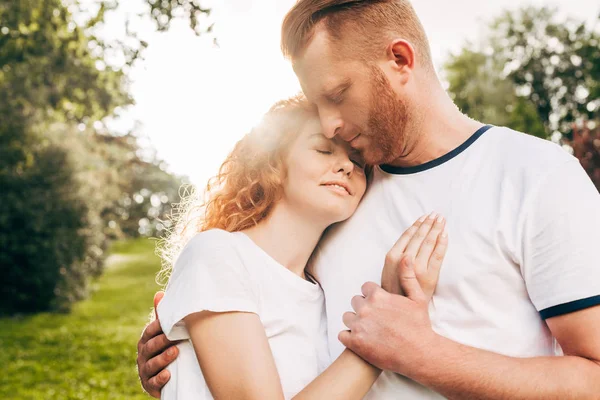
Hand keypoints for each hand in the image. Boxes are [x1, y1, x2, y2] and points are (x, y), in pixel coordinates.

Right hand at [137, 291, 179, 397]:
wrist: (166, 376)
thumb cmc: (166, 349)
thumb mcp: (163, 333)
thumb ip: (161, 317)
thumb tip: (159, 293)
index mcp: (145, 341)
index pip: (149, 332)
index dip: (157, 327)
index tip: (168, 322)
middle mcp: (142, 355)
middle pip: (149, 348)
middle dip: (161, 342)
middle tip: (174, 337)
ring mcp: (145, 371)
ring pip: (151, 365)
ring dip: (162, 358)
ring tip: (175, 352)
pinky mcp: (150, 385)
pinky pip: (153, 383)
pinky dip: (160, 379)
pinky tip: (168, 375)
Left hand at [340, 257, 441, 374]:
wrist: (419, 354)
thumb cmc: (420, 326)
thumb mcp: (418, 298)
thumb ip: (408, 277)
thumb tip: (406, 257)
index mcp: (378, 296)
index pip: (365, 288)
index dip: (372, 296)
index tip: (380, 305)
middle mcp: (366, 308)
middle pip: (355, 301)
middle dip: (364, 308)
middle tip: (376, 319)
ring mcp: (359, 325)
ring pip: (347, 317)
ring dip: (355, 322)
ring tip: (369, 330)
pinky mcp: (354, 342)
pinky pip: (342, 334)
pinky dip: (349, 337)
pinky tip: (362, 340)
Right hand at [381, 212, 447, 299]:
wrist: (399, 310)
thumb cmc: (393, 291)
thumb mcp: (388, 271)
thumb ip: (396, 257)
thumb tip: (407, 242)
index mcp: (393, 257)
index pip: (407, 236)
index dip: (417, 225)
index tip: (424, 217)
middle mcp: (405, 260)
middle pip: (419, 237)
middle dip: (428, 224)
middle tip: (436, 214)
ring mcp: (418, 268)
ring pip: (428, 244)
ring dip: (436, 229)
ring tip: (441, 220)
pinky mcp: (430, 276)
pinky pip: (438, 256)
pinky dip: (442, 244)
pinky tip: (445, 235)